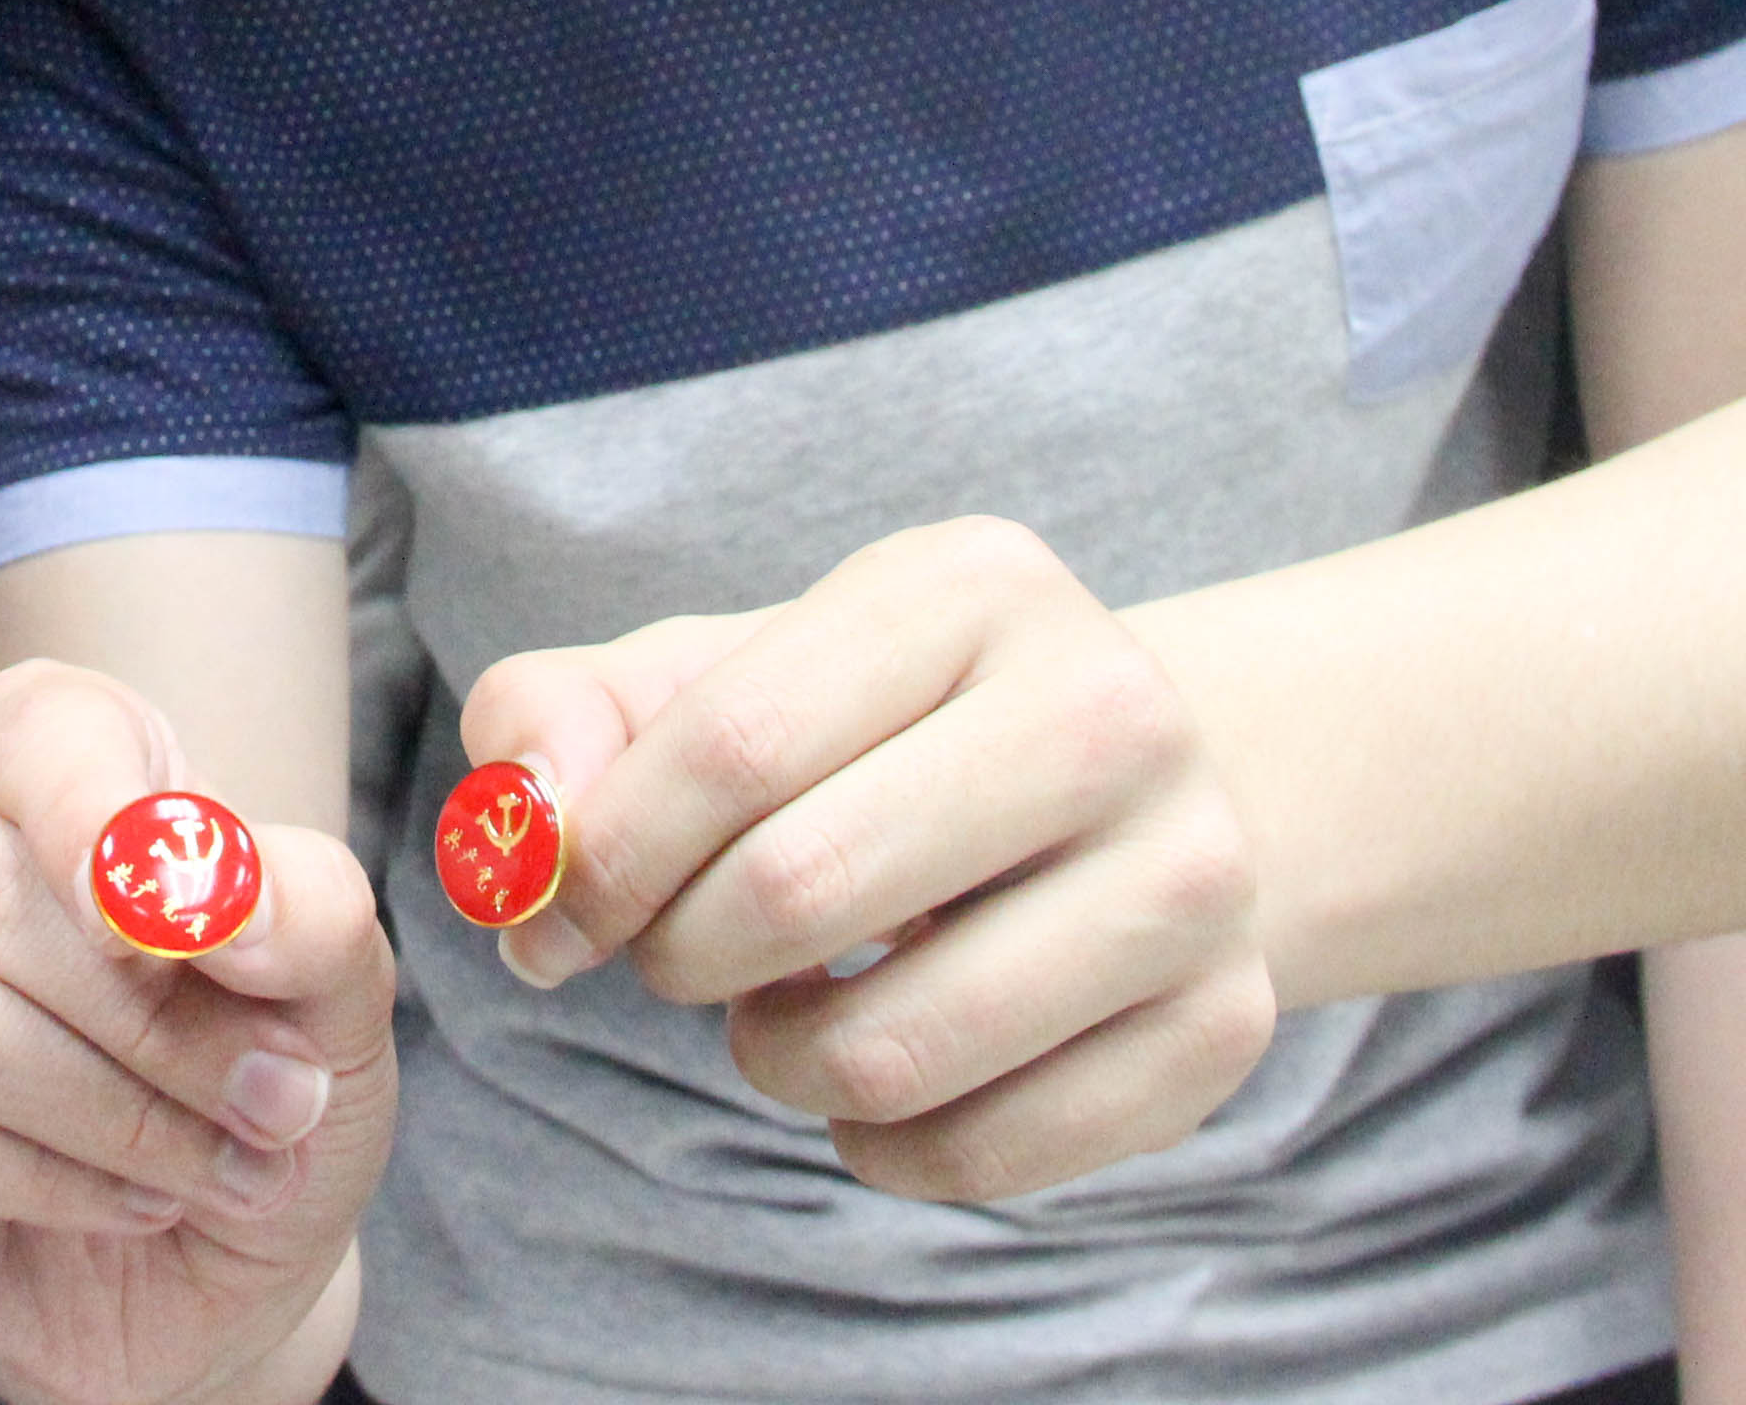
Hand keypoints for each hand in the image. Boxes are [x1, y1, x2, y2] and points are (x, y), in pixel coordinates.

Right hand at [0, 664, 391, 1404]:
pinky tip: (119, 1200)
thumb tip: (231, 899)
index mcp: (53, 745)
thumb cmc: (262, 1084)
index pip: (49, 742)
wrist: (220, 1255)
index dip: (104, 829)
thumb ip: (308, 912)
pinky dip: (26, 1181)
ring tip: (209, 1170)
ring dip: (101, 1119)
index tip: (173, 923)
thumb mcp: (339, 997)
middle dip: (150, 1030)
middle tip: (270, 1112)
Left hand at [452, 516, 1274, 1202]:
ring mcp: (1192, 875)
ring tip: (783, 1010)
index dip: (602, 855)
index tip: (558, 913)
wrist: (1127, 797)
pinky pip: (980, 1157)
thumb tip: (521, 827)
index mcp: (974, 587)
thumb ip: (570, 720)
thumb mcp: (723, 676)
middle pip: (800, 887)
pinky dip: (881, 1147)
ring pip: (893, 1051)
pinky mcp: (1224, 1029)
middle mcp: (1110, 711)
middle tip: (674, 958)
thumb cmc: (875, 737)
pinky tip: (879, 1075)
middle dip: (680, 955)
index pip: (729, 741)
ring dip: (777, 1061)